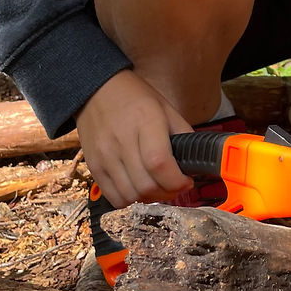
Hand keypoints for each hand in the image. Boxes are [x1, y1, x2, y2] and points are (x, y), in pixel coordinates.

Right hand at [75, 69, 193, 208]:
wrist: (95, 89)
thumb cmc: (133, 97)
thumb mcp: (165, 108)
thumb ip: (183, 133)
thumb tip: (196, 161)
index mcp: (146, 122)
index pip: (160, 164)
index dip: (177, 181)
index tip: (186, 181)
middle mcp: (123, 141)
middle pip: (146, 185)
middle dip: (167, 192)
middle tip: (174, 185)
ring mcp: (105, 156)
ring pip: (131, 196)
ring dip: (149, 198)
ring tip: (156, 187)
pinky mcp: (94, 166)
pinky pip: (113, 197)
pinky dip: (129, 200)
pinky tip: (137, 188)